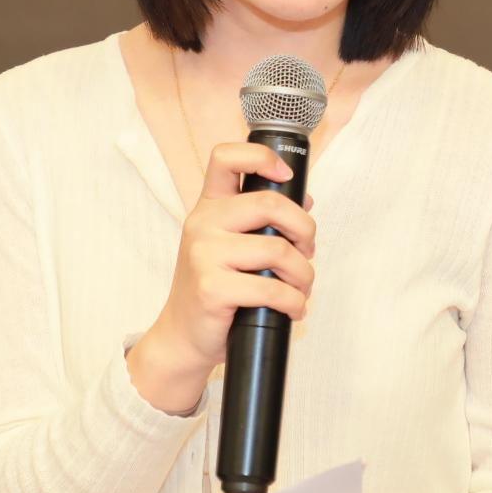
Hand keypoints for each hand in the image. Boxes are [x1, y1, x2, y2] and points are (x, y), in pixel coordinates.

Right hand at [131, 142, 314, 409]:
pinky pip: (271, 288)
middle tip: (309, 250)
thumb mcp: (231, 246)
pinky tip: (293, 309)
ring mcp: (204, 255)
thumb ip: (262, 222)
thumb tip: (306, 201)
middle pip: (270, 204)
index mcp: (209, 207)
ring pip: (278, 250)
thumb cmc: (214, 288)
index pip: (226, 157)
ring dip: (304, 274)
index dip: (262, 157)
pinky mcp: (212, 288)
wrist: (182, 335)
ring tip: (302, 288)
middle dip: (305, 229)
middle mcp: (202, 223)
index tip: (285, 176)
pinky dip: (294, 302)